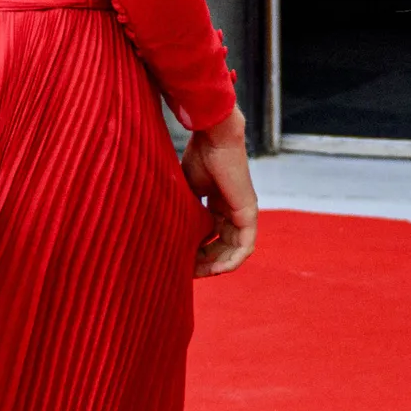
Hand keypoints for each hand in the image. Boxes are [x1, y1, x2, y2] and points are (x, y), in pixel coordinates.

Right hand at [182, 111, 257, 276]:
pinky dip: (232, 260)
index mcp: (218, 203)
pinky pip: (245, 246)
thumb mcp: (184, 190)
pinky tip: (216, 269)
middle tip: (185, 271)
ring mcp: (242, 213)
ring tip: (196, 273)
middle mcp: (232, 210)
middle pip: (221, 246)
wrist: (213, 137)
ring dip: (216, 265)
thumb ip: (181, 209)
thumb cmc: (198, 155)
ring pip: (233, 250)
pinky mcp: (248, 214)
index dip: (195, 251)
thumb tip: (162, 231)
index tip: (178, 259)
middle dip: (203, 261)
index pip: (209, 235)